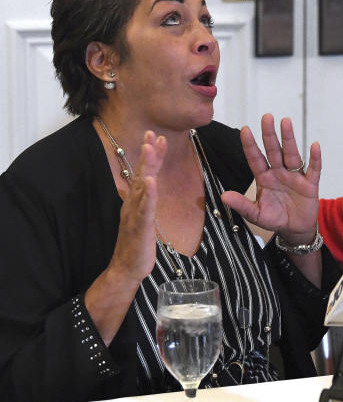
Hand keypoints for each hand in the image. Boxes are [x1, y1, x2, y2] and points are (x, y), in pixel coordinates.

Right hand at [108, 131, 165, 284]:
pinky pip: (144, 209)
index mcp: (136, 202)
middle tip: (151, 133)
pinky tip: (151, 182)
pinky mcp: (140, 227)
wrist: (126, 268)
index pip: (145, 173)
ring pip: (141, 187)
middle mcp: (133, 204)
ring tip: (151, 148)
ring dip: (146, 166)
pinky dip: (148, 195)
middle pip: (141, 174)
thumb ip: (146, 200)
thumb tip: (148, 184)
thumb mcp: (144, 217)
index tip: (158, 137)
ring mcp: (135, 215)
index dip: (152, 156)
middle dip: (147, 153)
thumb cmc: (137, 244)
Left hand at [221, 114, 321, 242]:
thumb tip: (224, 196)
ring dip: (289, 138)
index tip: (245, 130)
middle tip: (266, 117)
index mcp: (264, 178)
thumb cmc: (275, 218)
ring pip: (292, 154)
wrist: (295, 229)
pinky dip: (315, 158)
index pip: (256, 158)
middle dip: (269, 134)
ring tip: (286, 122)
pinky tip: (314, 146)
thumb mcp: (256, 214)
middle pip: (274, 150)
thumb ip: (242, 205)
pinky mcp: (310, 184)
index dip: (250, 145)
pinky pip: (314, 169)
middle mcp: (279, 173)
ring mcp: (295, 177)